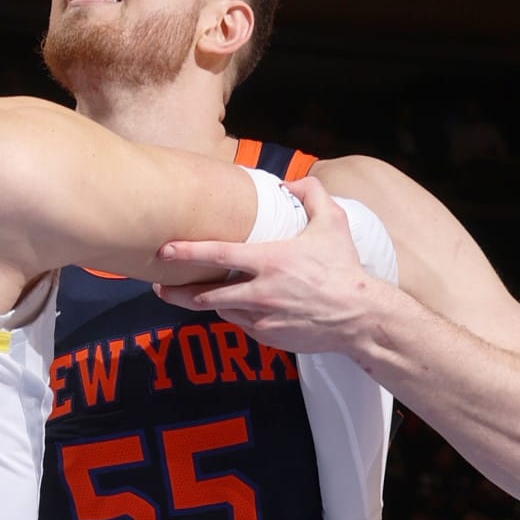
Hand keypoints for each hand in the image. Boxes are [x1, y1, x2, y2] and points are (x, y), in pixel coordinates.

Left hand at [155, 174, 380, 351]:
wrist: (359, 317)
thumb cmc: (344, 268)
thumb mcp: (334, 222)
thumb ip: (312, 194)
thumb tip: (291, 182)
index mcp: (270, 262)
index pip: (218, 255)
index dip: (187, 253)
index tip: (164, 251)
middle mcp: (261, 293)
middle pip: (205, 295)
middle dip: (177, 292)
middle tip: (159, 285)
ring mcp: (262, 320)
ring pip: (222, 310)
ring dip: (206, 302)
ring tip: (187, 295)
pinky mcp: (267, 338)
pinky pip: (241, 325)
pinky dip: (235, 314)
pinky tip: (233, 307)